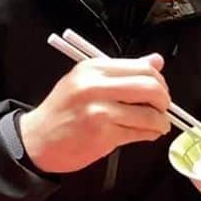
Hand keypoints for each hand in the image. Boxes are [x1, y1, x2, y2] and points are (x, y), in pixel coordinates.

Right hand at [19, 54, 170, 173]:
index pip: (142, 67)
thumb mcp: (87, 81)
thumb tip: (157, 60)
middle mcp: (96, 86)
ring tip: (158, 125)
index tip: (160, 91)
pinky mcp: (103, 134)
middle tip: (163, 108)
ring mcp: (99, 111)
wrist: (36, 140)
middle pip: (150, 87)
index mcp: (93, 68)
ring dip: (160, 121)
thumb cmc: (63, 111)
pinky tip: (148, 134)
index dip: (159, 80)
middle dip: (164, 100)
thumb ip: (123, 72)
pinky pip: (139, 132)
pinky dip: (150, 134)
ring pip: (149, 114)